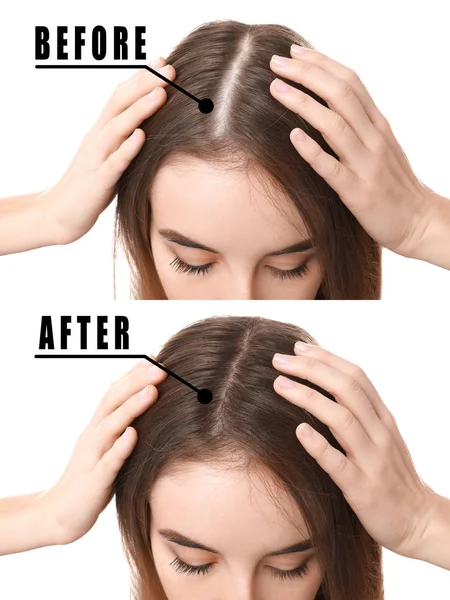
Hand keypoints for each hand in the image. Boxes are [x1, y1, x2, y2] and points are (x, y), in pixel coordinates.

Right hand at [35, 359, 166, 544]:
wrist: (58, 515)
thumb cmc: (91, 478)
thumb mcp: (106, 448)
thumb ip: (122, 428)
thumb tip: (149, 408)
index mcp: (97, 426)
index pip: (115, 393)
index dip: (134, 374)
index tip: (158, 358)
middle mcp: (93, 436)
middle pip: (112, 401)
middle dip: (136, 381)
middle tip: (161, 367)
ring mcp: (92, 457)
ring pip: (110, 426)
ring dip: (132, 407)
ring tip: (152, 390)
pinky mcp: (94, 481)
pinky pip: (108, 462)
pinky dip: (121, 447)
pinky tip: (134, 435)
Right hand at [40, 57, 174, 244]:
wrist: (59, 215)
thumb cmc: (89, 186)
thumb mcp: (108, 158)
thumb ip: (124, 142)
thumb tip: (149, 128)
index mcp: (101, 132)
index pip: (120, 97)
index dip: (141, 79)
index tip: (164, 63)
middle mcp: (97, 139)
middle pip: (119, 103)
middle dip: (145, 84)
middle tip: (171, 69)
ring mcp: (96, 159)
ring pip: (117, 128)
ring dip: (139, 109)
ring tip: (161, 93)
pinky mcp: (98, 182)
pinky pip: (113, 163)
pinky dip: (127, 148)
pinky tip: (141, 136)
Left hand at [269, 46, 434, 259]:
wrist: (418, 221)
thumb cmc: (394, 184)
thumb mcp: (381, 146)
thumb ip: (360, 125)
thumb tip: (330, 103)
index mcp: (378, 125)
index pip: (350, 82)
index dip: (321, 63)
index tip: (294, 52)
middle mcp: (373, 138)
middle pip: (340, 94)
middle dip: (307, 74)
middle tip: (276, 63)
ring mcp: (366, 164)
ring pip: (334, 125)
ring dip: (303, 103)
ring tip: (276, 89)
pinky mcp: (357, 192)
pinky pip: (332, 168)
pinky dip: (312, 150)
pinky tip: (293, 136)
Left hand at [272, 342, 436, 559]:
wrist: (418, 520)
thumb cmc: (391, 474)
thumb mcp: (381, 436)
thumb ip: (359, 412)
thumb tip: (327, 383)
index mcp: (382, 418)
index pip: (355, 376)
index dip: (325, 358)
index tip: (297, 348)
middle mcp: (379, 433)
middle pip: (346, 389)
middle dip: (311, 370)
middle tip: (279, 360)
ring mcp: (371, 460)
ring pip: (341, 419)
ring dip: (309, 398)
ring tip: (280, 385)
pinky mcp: (362, 488)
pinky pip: (338, 463)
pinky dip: (318, 446)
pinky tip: (299, 431)